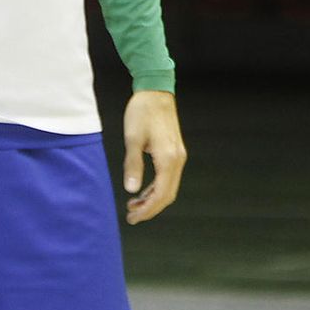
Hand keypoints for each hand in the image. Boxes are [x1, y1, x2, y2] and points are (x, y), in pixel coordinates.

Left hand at [122, 90, 185, 224]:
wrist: (155, 91)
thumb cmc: (142, 112)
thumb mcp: (132, 139)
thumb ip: (132, 166)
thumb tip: (131, 190)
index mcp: (168, 159)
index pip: (161, 195)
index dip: (147, 210)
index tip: (132, 217)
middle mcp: (177, 160)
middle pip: (168, 195)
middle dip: (150, 209)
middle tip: (131, 216)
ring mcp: (178, 156)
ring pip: (169, 188)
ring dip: (152, 199)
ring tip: (133, 205)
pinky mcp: (175, 152)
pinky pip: (168, 178)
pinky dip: (156, 188)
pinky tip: (142, 190)